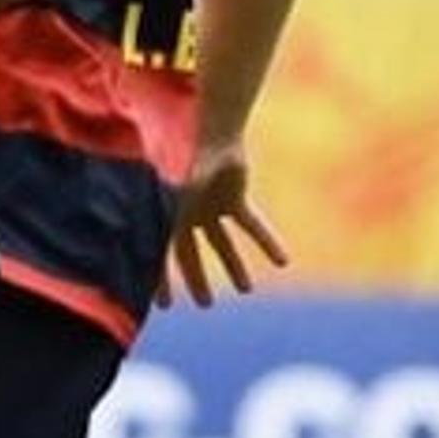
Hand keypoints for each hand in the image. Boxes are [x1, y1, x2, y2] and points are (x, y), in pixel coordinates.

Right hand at [162, 139, 287, 309]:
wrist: (215, 133)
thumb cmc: (190, 160)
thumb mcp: (177, 191)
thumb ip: (167, 213)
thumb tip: (156, 239)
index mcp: (169, 214)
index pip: (164, 254)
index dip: (162, 279)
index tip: (164, 304)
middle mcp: (189, 214)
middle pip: (193, 254)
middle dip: (199, 279)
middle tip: (205, 304)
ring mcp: (212, 208)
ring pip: (223, 244)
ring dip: (234, 265)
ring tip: (246, 289)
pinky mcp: (235, 200)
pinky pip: (252, 226)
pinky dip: (266, 242)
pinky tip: (282, 261)